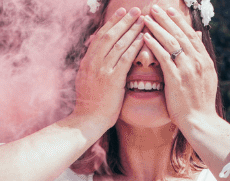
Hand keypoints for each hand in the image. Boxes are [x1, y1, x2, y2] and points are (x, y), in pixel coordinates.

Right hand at [73, 7, 145, 132]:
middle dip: (123, 21)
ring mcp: (102, 70)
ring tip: (142, 19)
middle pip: (109, 35)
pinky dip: (134, 46)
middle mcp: (93, 62)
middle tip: (135, 10)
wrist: (87, 120)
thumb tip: (97, 57)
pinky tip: (142, 38)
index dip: (112, 23)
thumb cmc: (90, 105)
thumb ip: (93, 67)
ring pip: (118, 43)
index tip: (122, 13)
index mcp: (87, 62)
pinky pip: (125, 58)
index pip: (100, 37)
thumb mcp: (86, 81)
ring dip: (131, 29)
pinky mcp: (112, 79)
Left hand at [141, 5, 219, 127]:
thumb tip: (197, 50)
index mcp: (205, 61)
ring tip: (146, 17)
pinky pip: (163, 57)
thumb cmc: (200, 104)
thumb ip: (200, 63)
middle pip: (180, 34)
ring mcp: (187, 69)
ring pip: (171, 42)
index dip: (179, 22)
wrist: (200, 121)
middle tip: (155, 7)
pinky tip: (145, 36)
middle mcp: (197, 62)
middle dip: (166, 19)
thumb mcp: (206, 80)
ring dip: (157, 28)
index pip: (191, 35)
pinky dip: (154, 45)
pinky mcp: (176, 79)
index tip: (169, 12)